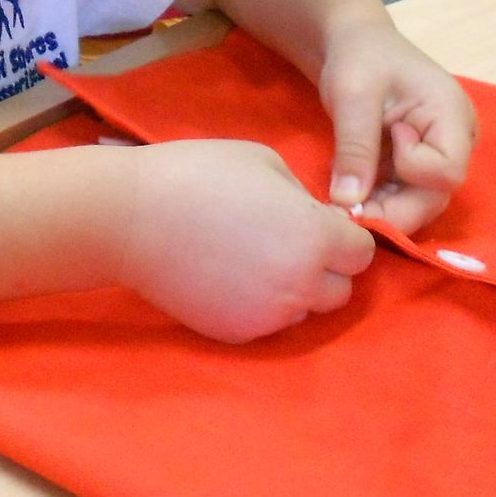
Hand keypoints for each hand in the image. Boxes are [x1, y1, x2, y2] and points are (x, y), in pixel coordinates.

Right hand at [118, 140, 374, 342]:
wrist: (132, 218)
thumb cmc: (200, 174)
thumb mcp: (266, 162)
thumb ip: (303, 197)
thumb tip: (313, 218)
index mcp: (316, 239)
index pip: (363, 253)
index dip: (345, 236)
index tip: (320, 224)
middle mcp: (301, 286)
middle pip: (341, 290)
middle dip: (325, 268)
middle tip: (289, 243)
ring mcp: (268, 316)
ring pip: (305, 311)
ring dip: (295, 290)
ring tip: (255, 260)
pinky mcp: (236, 333)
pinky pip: (267, 323)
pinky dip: (260, 304)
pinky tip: (230, 276)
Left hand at [317, 22, 477, 235]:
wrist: (354, 44)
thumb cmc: (359, 56)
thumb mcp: (352, 93)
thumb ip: (354, 147)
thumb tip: (348, 203)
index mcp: (453, 115)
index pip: (448, 170)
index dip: (413, 169)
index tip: (388, 135)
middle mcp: (455, 143)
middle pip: (435, 197)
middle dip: (391, 209)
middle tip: (342, 207)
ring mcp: (437, 157)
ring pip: (418, 204)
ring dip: (380, 210)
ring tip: (341, 202)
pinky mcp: (416, 168)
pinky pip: (403, 198)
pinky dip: (376, 203)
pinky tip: (348, 196)